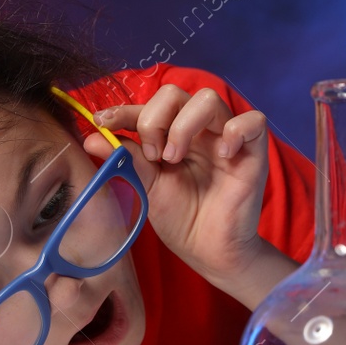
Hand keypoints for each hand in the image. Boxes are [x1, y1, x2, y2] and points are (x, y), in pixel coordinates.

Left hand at [85, 85, 283, 297]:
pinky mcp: (254, 151)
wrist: (208, 251)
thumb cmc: (180, 218)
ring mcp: (226, 138)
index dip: (124, 110)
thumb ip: (126, 158)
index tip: (102, 122)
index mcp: (171, 134)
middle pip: (175, 93)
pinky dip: (235, 131)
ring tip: (176, 158)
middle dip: (155, 119)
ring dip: (185, 125)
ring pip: (208, 99)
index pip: (148, 107)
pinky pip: (253, 121)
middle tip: (153, 156)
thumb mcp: (147, 186)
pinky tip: (222, 154)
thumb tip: (91, 137)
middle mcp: (198, 130)